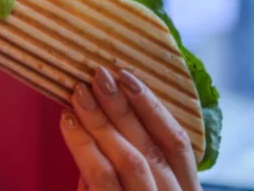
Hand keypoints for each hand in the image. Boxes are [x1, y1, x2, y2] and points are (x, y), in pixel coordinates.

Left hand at [60, 68, 201, 190]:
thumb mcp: (135, 185)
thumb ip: (125, 157)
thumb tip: (104, 111)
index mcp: (184, 187)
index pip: (176, 141)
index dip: (152, 106)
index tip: (127, 75)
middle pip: (151, 146)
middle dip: (123, 106)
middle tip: (99, 75)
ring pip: (129, 158)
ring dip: (101, 120)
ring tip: (80, 93)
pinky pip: (102, 176)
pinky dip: (83, 146)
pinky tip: (68, 122)